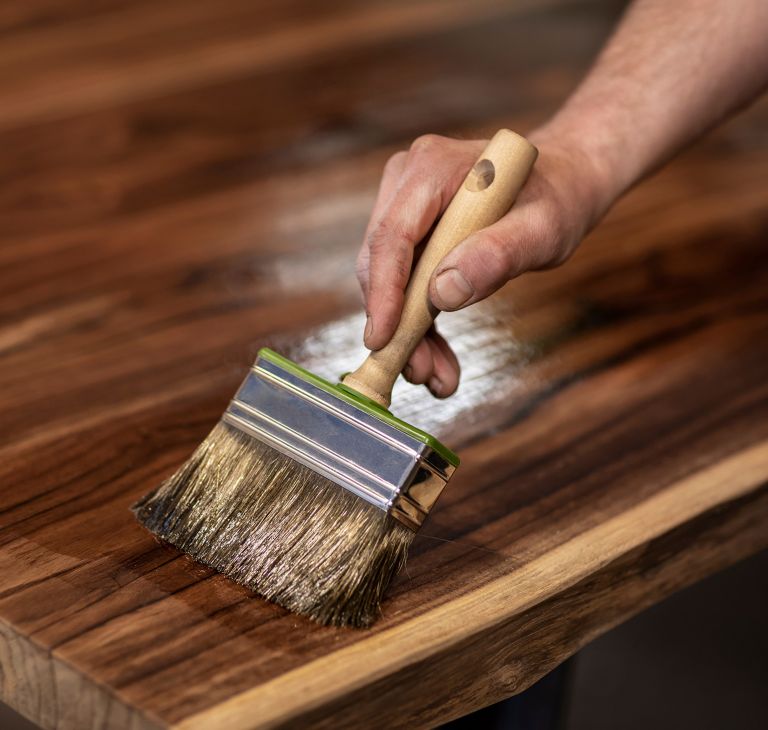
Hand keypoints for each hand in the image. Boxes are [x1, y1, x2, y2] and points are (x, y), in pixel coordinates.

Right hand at [355, 130, 609, 397]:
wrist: (564, 183)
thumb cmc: (559, 198)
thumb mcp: (544, 228)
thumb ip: (498, 255)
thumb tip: (443, 292)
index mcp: (433, 167)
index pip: (393, 235)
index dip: (384, 292)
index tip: (383, 340)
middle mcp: (408, 181)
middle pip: (382, 262)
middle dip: (397, 324)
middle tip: (421, 373)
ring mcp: (406, 204)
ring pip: (388, 280)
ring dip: (407, 333)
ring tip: (436, 376)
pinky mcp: (413, 230)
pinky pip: (404, 283)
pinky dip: (419, 323)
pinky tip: (437, 357)